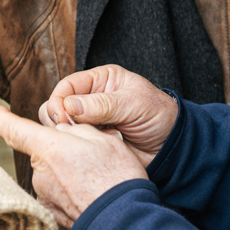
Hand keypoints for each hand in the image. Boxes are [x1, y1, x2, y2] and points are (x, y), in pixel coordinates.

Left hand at [0, 105, 148, 229]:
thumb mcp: (106, 140)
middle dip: (60, 154)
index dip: (2, 119)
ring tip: (96, 184)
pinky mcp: (51, 219)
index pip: (13, 129)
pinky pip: (57, 199)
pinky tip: (90, 199)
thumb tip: (62, 130)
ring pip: (51, 178)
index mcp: (49, 148)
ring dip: (68, 177)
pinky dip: (70, 197)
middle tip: (90, 160)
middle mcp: (39, 174)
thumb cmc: (118, 180)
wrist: (124, 226)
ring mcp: (43, 199)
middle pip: (42, 156)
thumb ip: (78, 130)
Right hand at [38, 65, 176, 167]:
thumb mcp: (134, 104)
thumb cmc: (160, 116)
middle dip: (61, 120)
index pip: (67, 86)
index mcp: (100, 81)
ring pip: (61, 128)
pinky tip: (100, 148)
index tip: (62, 117)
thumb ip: (102, 104)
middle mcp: (91, 100)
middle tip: (75, 131)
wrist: (173, 147)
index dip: (59, 101)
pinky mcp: (92, 143)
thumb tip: (68, 106)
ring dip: (73, 135)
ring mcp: (90, 123)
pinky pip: (74, 145)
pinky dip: (81, 148)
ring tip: (95, 138)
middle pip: (56, 106)